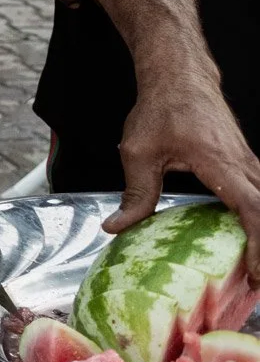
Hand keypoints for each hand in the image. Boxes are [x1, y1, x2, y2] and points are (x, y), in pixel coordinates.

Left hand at [110, 59, 259, 272]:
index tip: (255, 272)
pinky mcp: (245, 165)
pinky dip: (257, 222)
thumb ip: (135, 193)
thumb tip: (116, 227)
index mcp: (221, 164)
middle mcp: (243, 166)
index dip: (259, 244)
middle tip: (255, 285)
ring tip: (253, 272)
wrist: (180, 76)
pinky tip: (247, 243)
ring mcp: (249, 165)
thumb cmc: (161, 108)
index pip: (253, 209)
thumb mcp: (139, 152)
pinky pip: (259, 197)